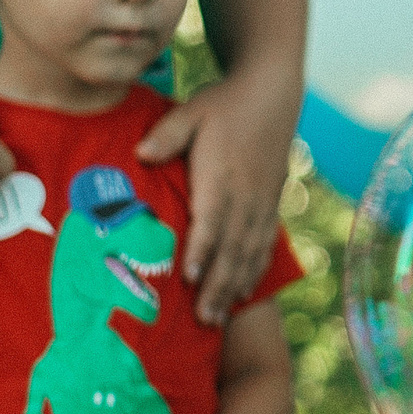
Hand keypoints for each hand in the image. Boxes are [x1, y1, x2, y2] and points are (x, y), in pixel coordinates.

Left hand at [138, 70, 294, 323]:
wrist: (272, 95)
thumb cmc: (223, 105)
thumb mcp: (191, 112)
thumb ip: (166, 135)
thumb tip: (141, 154)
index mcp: (223, 175)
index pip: (212, 218)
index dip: (202, 249)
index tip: (189, 277)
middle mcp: (246, 194)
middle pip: (232, 246)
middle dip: (218, 284)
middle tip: (202, 318)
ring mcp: (262, 201)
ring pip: (250, 251)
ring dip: (234, 285)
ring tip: (219, 316)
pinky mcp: (271, 202)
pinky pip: (265, 243)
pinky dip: (255, 270)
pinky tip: (244, 292)